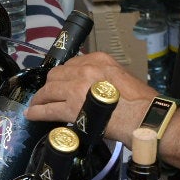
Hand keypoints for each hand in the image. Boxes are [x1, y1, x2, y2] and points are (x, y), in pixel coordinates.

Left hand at [25, 52, 156, 145]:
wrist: (147, 118)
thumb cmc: (142, 103)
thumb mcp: (123, 77)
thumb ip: (104, 77)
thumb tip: (94, 87)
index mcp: (99, 60)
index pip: (72, 64)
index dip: (64, 76)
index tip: (62, 83)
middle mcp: (85, 69)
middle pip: (56, 75)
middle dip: (50, 85)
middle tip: (48, 94)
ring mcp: (76, 88)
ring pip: (48, 90)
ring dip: (40, 98)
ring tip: (36, 105)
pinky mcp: (72, 108)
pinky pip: (48, 109)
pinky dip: (37, 112)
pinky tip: (32, 115)